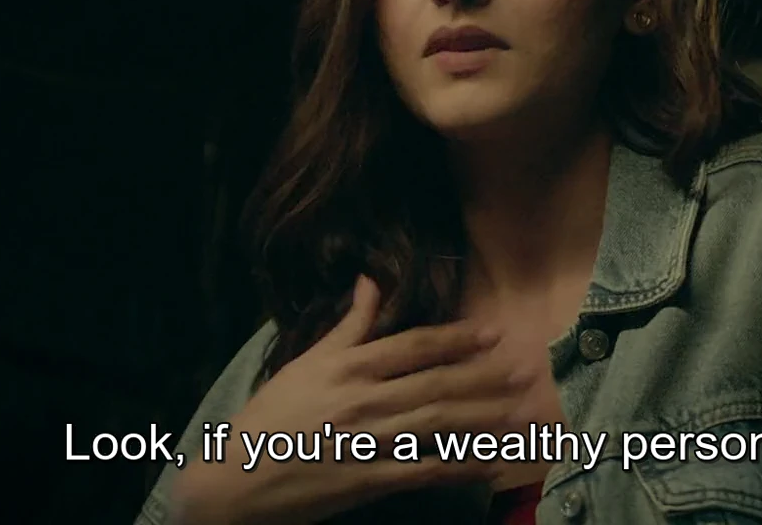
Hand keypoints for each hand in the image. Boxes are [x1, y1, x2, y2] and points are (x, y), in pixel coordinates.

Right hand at [170, 277, 533, 524]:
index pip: (413, 346)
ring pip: (438, 425)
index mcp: (347, 367)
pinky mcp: (367, 482)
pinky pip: (424, 471)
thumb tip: (371, 280)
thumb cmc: (269, 418)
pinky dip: (461, 467)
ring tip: (522, 411)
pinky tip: (491, 463)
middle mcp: (362, 400)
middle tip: (527, 369)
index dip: (456, 339)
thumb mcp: (305, 363)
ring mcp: (367, 442)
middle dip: (485, 377)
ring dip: (484, 418)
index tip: (492, 333)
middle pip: (436, 384)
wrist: (234, 480)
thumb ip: (348, 326)